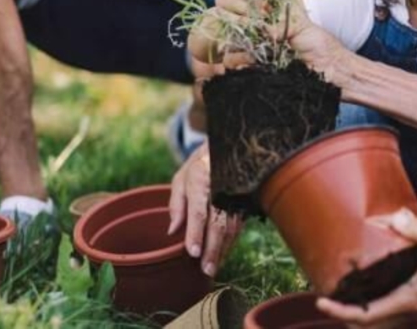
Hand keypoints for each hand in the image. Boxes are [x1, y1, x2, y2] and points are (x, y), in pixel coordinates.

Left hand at [168, 144, 242, 276]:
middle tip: (206, 270)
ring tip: (214, 267)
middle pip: (218, 223)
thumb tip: (172, 231)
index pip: (199, 211)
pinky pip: (238, 224)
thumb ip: (177, 203)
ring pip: (232, 227)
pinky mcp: (244, 201)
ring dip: (223, 249)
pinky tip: (223, 253)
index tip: (193, 253)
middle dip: (212, 249)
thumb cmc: (200, 165)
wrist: (230, 147)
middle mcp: (221, 189)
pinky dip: (231, 241)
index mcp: (201, 180)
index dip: (196, 233)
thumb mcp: (182, 178)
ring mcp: (236, 195)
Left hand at [316, 209, 416, 325]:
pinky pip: (392, 304)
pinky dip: (378, 297)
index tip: (322, 302)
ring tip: (345, 287)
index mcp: (407, 300)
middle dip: (345, 310)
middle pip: (368, 319)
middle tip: (327, 294)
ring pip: (380, 313)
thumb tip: (396, 217)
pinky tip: (377, 279)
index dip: (340, 312)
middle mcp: (408, 308)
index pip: (365, 316)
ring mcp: (416, 306)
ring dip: (361, 305)